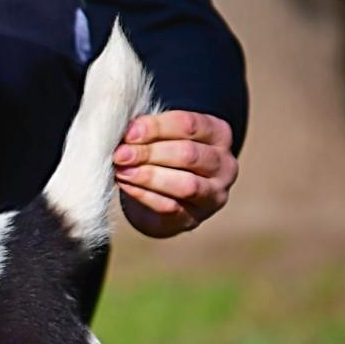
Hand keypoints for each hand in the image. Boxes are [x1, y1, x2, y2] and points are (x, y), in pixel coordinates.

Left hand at [112, 111, 236, 237]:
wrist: (162, 197)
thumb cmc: (162, 158)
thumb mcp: (161, 137)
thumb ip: (149, 131)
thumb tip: (127, 131)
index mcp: (218, 134)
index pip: (190, 125)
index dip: (157, 127)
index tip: (130, 133)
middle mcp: (223, 164)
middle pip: (188, 155)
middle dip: (150, 153)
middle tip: (121, 154)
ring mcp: (213, 194)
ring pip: (185, 185)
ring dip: (149, 176)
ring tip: (122, 170)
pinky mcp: (194, 218)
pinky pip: (170, 207)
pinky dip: (144, 195)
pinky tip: (126, 185)